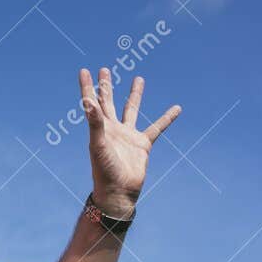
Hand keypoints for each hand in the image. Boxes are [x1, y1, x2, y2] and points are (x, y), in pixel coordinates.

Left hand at [79, 68, 180, 215]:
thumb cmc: (104, 170)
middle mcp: (112, 128)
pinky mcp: (142, 144)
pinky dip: (166, 118)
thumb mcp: (98, 144)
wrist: (118, 191)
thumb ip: (94, 123)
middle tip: (104, 70)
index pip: (92, 102)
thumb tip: (87, 100)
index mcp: (99, 127)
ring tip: (139, 78)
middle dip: (106, 86)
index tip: (84, 71)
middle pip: (108, 101)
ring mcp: (128, 135)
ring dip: (134, 95)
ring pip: (132, 109)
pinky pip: (157, 127)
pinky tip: (176, 108)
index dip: (88, 87)